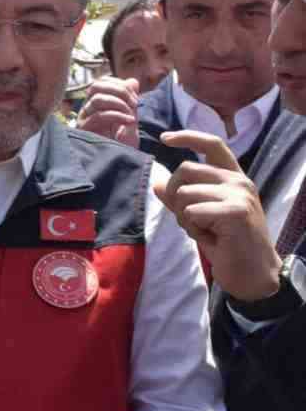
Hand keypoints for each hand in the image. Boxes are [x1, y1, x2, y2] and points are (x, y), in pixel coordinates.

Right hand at [75, 77, 139, 146]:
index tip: (136, 98)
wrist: (121, 167)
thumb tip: (132, 81)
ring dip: (120, 103)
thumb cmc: (123, 146)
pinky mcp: (85, 131)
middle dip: (119, 90)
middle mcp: (87, 110)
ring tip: (132, 115)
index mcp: (96, 105)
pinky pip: (100, 116)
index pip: (101, 82)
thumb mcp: (131, 120)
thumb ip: (131, 101)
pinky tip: (129, 121)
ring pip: (97, 98)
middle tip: (134, 103)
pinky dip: (118, 115)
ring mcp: (84, 120)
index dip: (119, 84)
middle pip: (96, 86)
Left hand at [154, 131, 281, 300]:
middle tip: (189, 220)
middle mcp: (238, 180)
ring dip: (184, 218)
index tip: (164, 139)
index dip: (187, 137)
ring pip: (184, 193)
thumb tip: (156, 182)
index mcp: (232, 178)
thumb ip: (179, 199)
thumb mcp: (198, 217)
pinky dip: (193, 228)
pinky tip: (212, 239)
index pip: (212, 144)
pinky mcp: (236, 210)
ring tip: (205, 232)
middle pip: (185, 169)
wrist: (253, 274)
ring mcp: (239, 193)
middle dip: (174, 195)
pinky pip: (191, 212)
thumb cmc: (226, 245)